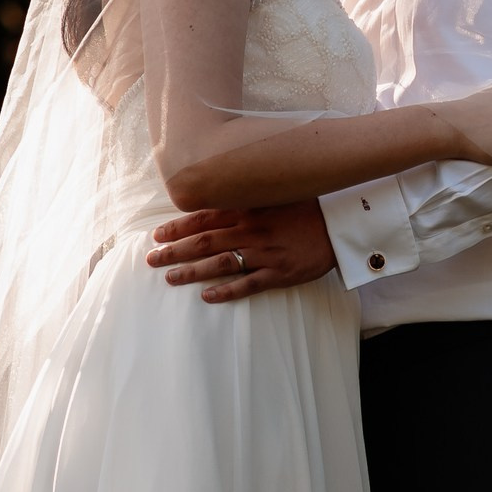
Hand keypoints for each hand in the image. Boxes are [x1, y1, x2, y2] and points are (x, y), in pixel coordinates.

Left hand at [148, 200, 337, 302]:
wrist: (341, 223)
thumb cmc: (306, 207)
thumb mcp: (273, 195)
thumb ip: (245, 200)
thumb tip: (216, 201)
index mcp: (248, 210)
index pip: (204, 218)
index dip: (178, 227)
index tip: (157, 234)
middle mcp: (251, 230)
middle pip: (204, 241)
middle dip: (174, 251)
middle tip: (151, 260)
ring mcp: (265, 253)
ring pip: (220, 263)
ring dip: (192, 271)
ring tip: (170, 278)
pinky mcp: (280, 273)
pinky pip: (248, 284)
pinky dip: (226, 290)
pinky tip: (207, 297)